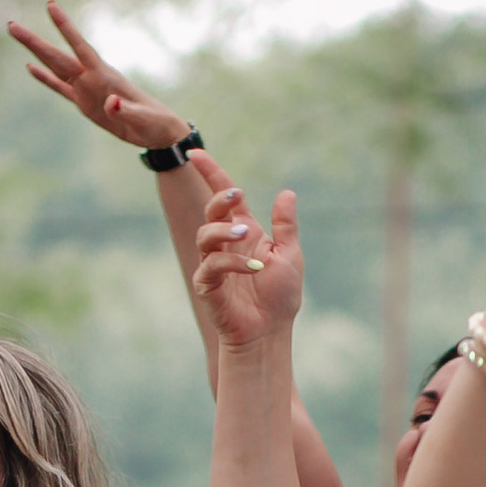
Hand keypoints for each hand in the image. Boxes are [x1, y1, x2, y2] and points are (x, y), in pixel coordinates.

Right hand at [6, 0, 194, 154]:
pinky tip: (31, 68)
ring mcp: (86, 89)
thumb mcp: (142, 119)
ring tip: (17, 34)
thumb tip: (111, 102)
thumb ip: (125, 110)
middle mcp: (91, 78)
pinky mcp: (84, 103)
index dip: (65, 28)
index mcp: (104, 76)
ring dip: (35, 53)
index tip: (50, 6)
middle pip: (58, 55)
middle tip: (11, 24)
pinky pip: (60, 88)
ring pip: (55, 67)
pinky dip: (45, 78)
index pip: (80, 47)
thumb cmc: (153, 123)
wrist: (157, 132)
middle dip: (35, 41)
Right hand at [189, 158, 302, 346]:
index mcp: (244, 233)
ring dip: (224, 230)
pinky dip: (231, 263)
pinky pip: (211, 265)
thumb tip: (287, 193)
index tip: (195, 153)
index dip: (210, 174)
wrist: (268, 333)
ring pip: (206, 235)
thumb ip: (285, 226)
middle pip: (213, 211)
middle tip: (238, 196)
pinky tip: (252, 270)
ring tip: (245, 235)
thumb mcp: (289, 255)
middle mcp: (226, 245)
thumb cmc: (279, 298)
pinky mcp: (208, 285)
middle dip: (220, 199)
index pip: (224, 199)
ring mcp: (214, 264)